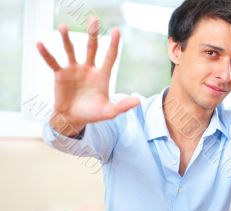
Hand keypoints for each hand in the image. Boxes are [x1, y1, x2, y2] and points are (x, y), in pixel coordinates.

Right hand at [36, 17, 139, 135]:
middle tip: (94, 19)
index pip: (110, 56)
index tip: (117, 30)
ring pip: (71, 50)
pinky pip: (53, 62)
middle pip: (91, 47)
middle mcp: (88, 68)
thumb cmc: (93, 114)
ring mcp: (74, 70)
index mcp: (102, 75)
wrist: (73, 118)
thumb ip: (122, 106)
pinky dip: (46, 54)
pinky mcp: (61, 74)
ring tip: (64, 27)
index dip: (113, 44)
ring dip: (67, 39)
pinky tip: (40, 44)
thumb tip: (138, 101)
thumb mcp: (109, 111)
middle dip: (92, 34)